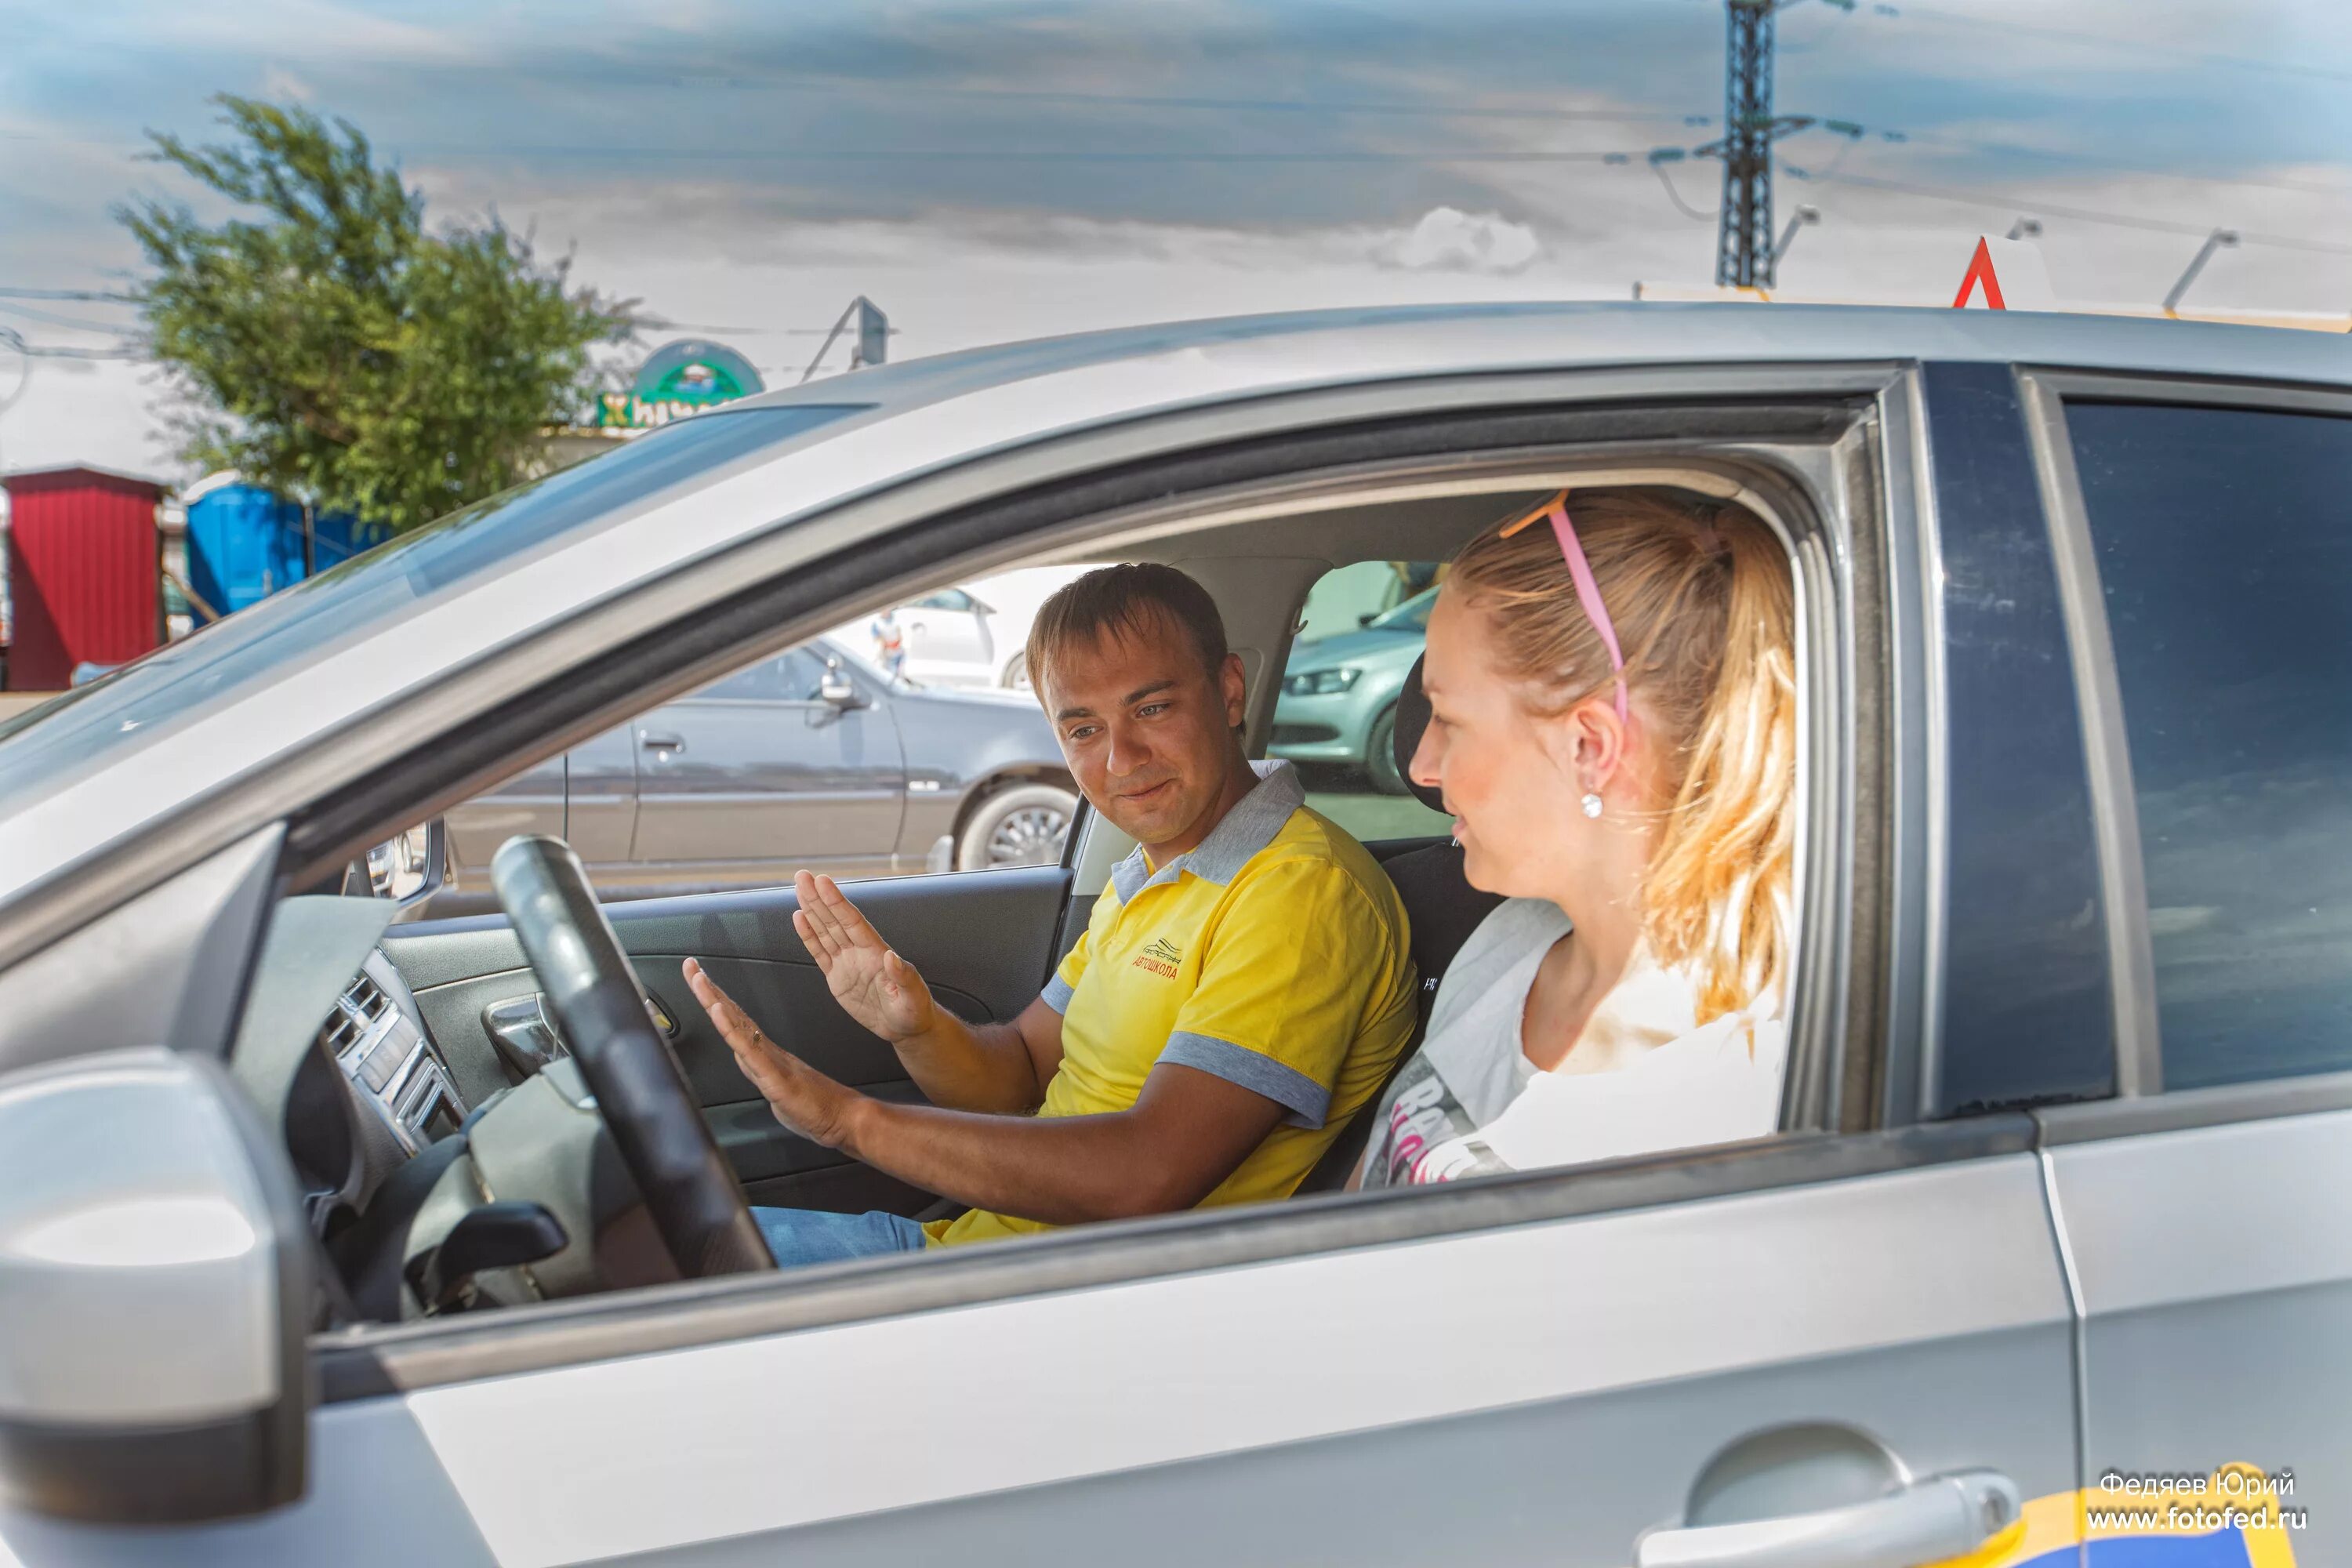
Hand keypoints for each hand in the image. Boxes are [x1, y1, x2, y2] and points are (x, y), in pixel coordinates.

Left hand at [682, 957, 856, 1146]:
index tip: (699, 978)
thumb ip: (759, 1072)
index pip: (733, 1020)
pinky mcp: (773, 1075)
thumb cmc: (815, 1105)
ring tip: (699, 978)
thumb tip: (744, 1061)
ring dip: (715, 1000)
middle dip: (708, 989)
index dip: (715, 998)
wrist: (843, 1117)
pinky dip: (731, 1028)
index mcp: (764, 1052)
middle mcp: (765, 1049)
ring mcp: (768, 1059)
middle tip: (690, 965)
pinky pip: (748, 1048)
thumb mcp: (776, 1090)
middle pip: (731, 1014)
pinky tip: (719, 1011)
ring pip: (736, 1025)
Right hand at [790, 870, 936, 1043]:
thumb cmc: (914, 1010)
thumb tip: (893, 957)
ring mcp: (847, 963)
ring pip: (825, 931)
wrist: (905, 1027)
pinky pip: (820, 953)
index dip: (837, 902)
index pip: (852, 922)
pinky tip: (800, 918)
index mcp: (876, 952)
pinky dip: (809, 936)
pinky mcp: (837, 977)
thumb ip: (903, 977)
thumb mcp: (913, 996)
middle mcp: (859, 952)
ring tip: (799, 889)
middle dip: (818, 898)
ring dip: (811, 910)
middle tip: (802, 876)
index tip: (823, 882)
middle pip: (834, 920)